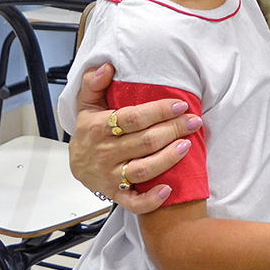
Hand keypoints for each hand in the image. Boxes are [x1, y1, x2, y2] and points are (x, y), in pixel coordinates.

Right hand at [68, 63, 202, 213]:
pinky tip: (168, 190)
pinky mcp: (116, 195)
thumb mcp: (86, 105)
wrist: (76, 166)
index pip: (132, 118)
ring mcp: (111, 176)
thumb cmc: (89, 132)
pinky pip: (133, 202)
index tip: (179, 104)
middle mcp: (106, 153)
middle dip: (172, 130)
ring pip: (143, 169)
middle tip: (193, 121)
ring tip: (187, 145)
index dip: (158, 111)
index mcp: (99, 128)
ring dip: (168, 158)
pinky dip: (150, 200)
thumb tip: (106, 67)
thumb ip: (93, 84)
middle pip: (144, 141)